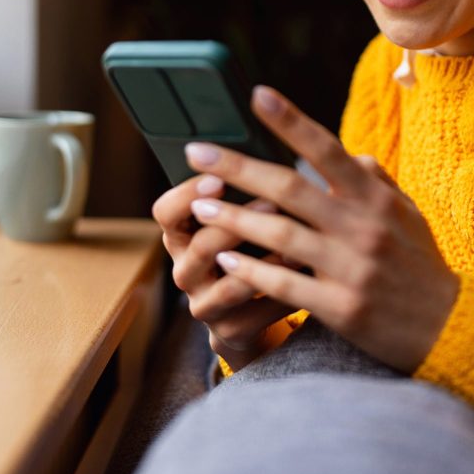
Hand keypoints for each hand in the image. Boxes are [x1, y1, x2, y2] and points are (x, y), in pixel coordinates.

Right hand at [151, 173, 302, 371]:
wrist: (252, 310)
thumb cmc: (251, 245)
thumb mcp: (240, 217)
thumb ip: (245, 190)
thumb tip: (273, 143)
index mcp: (180, 235)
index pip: (165, 212)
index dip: (187, 195)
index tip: (219, 176)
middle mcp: (185, 270)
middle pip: (198, 246)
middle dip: (235, 224)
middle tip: (271, 202)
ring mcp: (204, 304)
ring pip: (228, 285)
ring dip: (264, 262)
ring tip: (296, 243)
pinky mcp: (230, 331)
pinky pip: (257, 313)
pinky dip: (284, 293)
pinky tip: (308, 275)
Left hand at [183, 86, 459, 373]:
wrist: (451, 331)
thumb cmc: (421, 266)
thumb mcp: (407, 215)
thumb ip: (374, 181)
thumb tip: (346, 153)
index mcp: (376, 199)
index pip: (328, 148)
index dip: (290, 121)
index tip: (255, 94)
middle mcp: (363, 227)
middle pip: (290, 188)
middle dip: (238, 167)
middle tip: (196, 151)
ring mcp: (352, 268)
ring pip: (281, 235)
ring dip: (235, 220)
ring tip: (201, 209)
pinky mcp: (342, 308)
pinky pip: (286, 285)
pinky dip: (253, 272)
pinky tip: (225, 261)